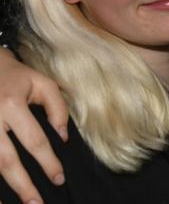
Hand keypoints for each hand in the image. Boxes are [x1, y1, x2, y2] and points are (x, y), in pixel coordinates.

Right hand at [0, 49, 67, 203]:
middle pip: (7, 161)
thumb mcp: (42, 82)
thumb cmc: (16, 76)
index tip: (59, 178)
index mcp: (12, 105)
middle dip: (23, 185)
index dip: (48, 162)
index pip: (34, 141)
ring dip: (0, 191)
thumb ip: (57, 107)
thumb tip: (63, 137)